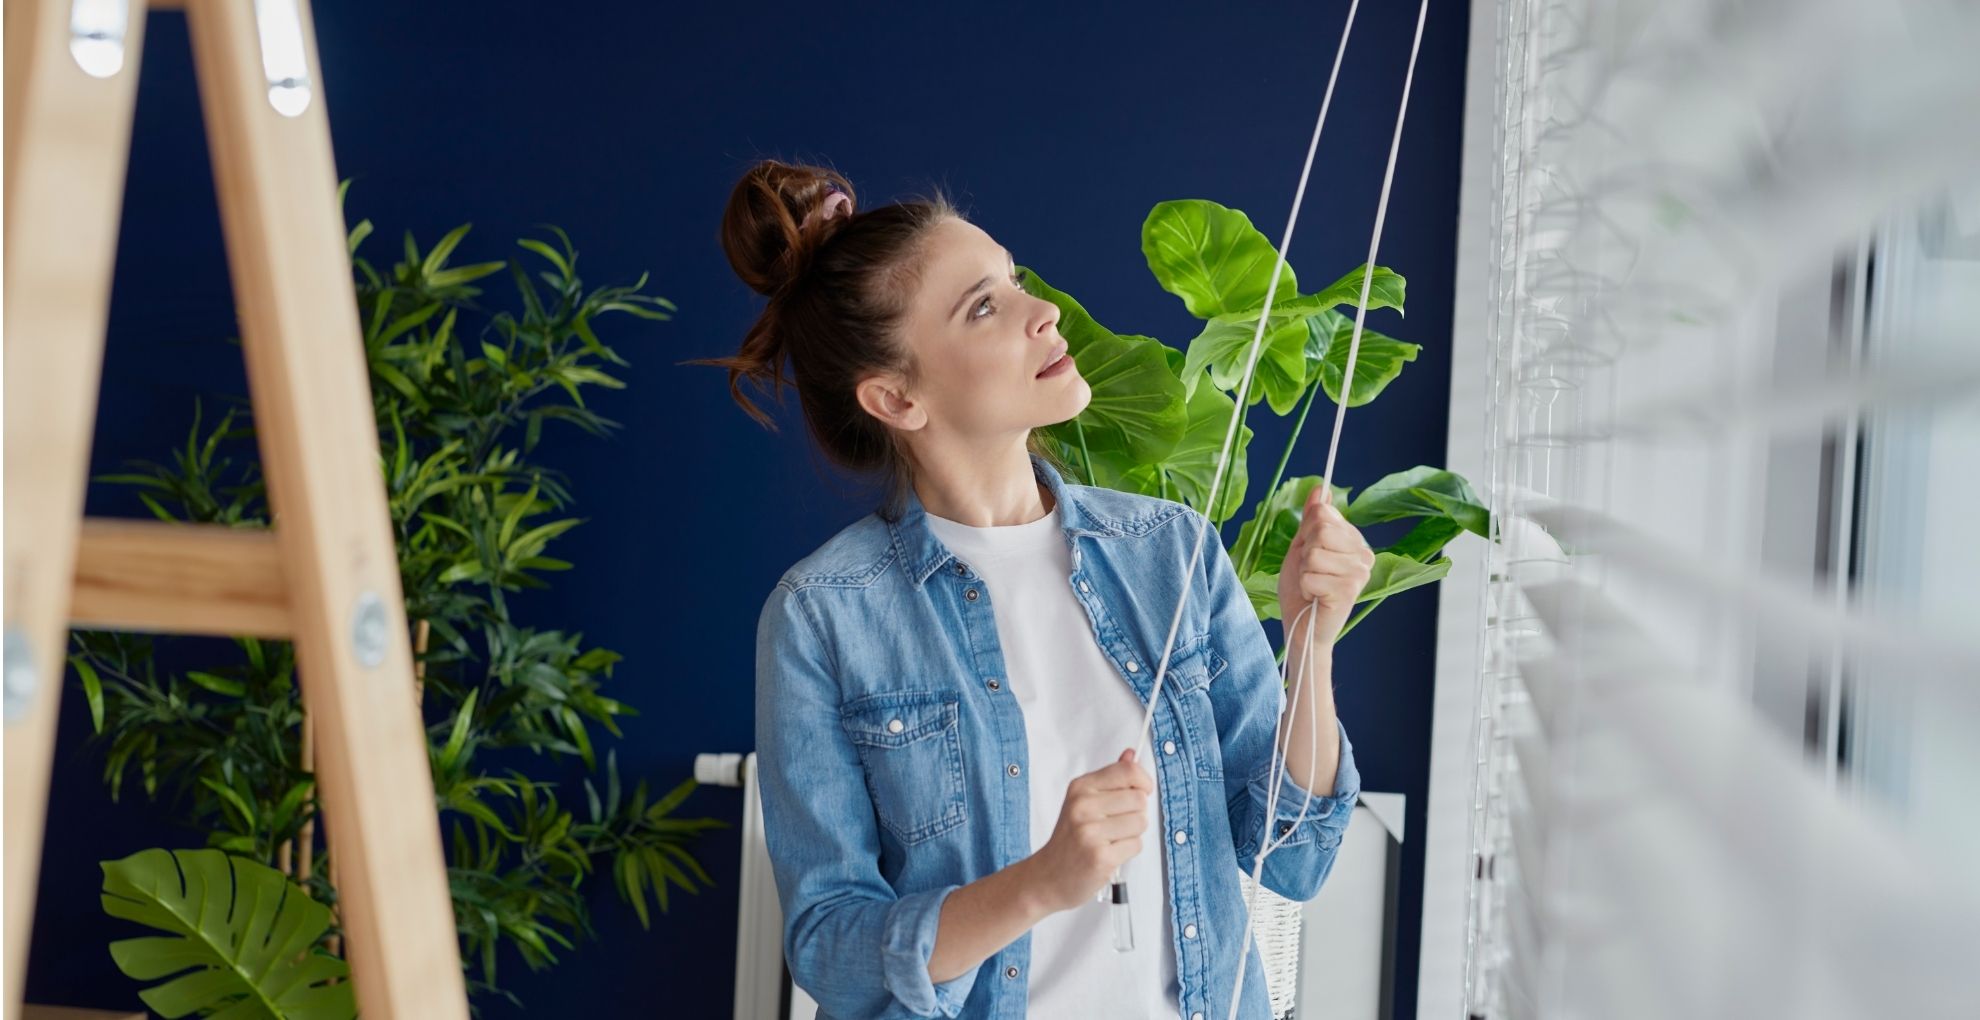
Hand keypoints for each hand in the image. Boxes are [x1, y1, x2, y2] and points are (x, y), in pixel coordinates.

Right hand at [1024, 749, 1153, 913]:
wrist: (1047, 877)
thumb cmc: (1069, 839)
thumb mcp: (1082, 801)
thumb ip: (1110, 779)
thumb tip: (1130, 754)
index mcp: (1080, 788)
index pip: (1127, 771)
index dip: (1143, 781)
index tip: (1142, 790)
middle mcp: (1083, 806)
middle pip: (1139, 798)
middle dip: (1136, 812)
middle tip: (1117, 824)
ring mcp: (1090, 832)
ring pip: (1141, 822)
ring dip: (1133, 834)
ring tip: (1111, 840)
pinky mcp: (1100, 857)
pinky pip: (1136, 845)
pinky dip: (1128, 851)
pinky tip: (1109, 853)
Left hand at [1277, 484, 1373, 644]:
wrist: (1301, 627)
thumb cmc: (1301, 589)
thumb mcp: (1301, 547)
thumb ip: (1311, 519)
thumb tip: (1320, 488)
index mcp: (1353, 540)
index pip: (1324, 514)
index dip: (1307, 531)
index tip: (1308, 551)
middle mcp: (1363, 554)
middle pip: (1321, 530)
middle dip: (1304, 553)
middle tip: (1309, 571)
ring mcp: (1359, 572)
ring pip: (1314, 553)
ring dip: (1303, 572)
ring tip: (1312, 585)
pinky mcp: (1349, 590)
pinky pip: (1311, 575)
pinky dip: (1305, 587)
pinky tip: (1315, 597)